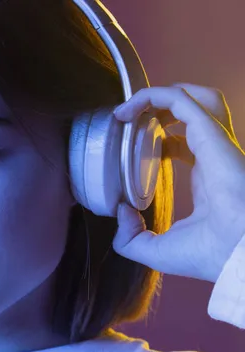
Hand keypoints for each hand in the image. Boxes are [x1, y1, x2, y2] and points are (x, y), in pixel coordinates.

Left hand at [112, 83, 244, 281]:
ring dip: (160, 94)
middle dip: (161, 106)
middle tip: (128, 118)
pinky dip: (155, 96)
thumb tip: (120, 211)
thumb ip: (131, 238)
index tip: (131, 141)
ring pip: (198, 96)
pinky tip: (131, 108)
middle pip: (197, 111)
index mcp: (209, 176)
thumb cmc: (208, 255)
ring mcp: (217, 142)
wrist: (237, 256)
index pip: (188, 142)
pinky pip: (184, 101)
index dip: (160, 135)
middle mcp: (216, 154)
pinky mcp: (212, 135)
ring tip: (128, 107)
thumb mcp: (156, 250)